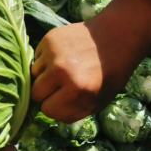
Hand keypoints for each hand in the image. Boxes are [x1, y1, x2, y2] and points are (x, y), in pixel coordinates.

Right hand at [31, 0, 150, 122]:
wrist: (117, 36)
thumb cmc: (111, 73)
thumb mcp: (98, 101)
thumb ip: (73, 111)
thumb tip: (50, 113)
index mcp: (77, 90)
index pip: (47, 109)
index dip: (55, 107)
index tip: (63, 101)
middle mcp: (61, 71)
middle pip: (36, 93)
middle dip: (46, 93)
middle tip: (60, 87)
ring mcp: (53, 53)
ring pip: (34, 74)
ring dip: (44, 76)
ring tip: (62, 70)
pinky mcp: (48, 39)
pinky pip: (37, 58)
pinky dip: (45, 61)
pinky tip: (62, 57)